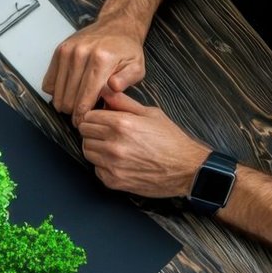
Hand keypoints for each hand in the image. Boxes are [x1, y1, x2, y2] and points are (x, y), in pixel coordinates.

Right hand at [43, 19, 146, 117]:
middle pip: (69, 98)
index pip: (85, 98)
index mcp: (101, 60)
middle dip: (73, 111)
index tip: (82, 123)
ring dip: (64, 102)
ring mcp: (68, 51)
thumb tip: (113, 87)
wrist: (116, 26)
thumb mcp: (136, 66)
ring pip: (57, 92)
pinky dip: (56, 91)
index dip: (82, 116)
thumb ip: (127, 80)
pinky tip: (68, 91)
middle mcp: (81, 54)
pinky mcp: (59, 50)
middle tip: (82, 113)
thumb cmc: (126, 50)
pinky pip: (49, 81)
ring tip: (75, 103)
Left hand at [77, 90, 210, 196]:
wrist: (186, 169)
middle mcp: (113, 144)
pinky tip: (117, 161)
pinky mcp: (114, 181)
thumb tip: (106, 91)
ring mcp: (112, 164)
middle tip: (106, 132)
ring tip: (112, 147)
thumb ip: (124, 103)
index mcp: (121, 124)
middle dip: (93, 131)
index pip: (88, 116)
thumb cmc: (171, 140)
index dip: (94, 116)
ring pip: (87, 152)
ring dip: (96, 148)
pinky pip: (96, 170)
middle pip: (84, 133)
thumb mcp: (151, 114)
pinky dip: (102, 165)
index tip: (100, 119)